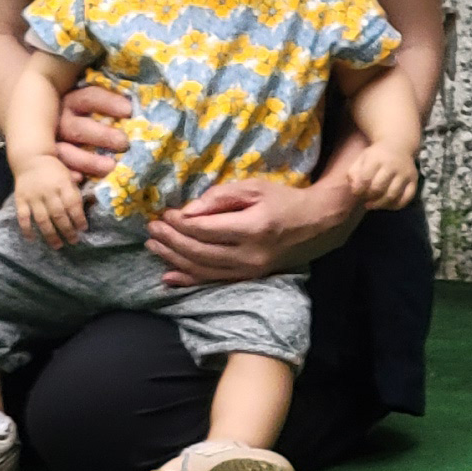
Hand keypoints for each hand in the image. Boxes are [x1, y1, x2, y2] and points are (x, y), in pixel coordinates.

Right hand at [10, 154, 86, 249]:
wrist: (30, 158)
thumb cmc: (53, 168)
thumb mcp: (68, 173)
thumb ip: (75, 188)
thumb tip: (88, 201)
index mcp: (62, 184)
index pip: (72, 204)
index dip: (79, 218)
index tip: (83, 229)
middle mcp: (48, 192)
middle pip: (59, 215)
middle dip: (67, 230)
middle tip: (73, 241)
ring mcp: (33, 197)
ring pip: (43, 219)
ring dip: (50, 234)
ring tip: (57, 245)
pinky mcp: (21, 201)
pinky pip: (23, 217)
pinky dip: (27, 229)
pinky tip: (32, 239)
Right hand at [52, 80, 133, 179]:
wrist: (56, 136)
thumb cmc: (94, 119)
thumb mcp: (97, 105)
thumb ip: (113, 106)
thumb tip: (136, 108)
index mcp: (72, 102)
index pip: (89, 98)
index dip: (108, 103)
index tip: (129, 111)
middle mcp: (58, 121)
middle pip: (77, 128)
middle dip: (102, 136)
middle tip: (123, 143)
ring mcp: (51, 143)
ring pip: (64, 151)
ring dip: (87, 161)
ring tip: (110, 167)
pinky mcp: (50, 162)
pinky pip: (56, 169)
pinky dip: (67, 174)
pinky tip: (79, 179)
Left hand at [144, 174, 354, 286]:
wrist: (320, 224)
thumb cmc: (285, 200)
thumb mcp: (255, 188)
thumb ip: (220, 197)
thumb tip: (187, 211)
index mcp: (253, 228)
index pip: (204, 229)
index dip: (179, 223)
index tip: (165, 213)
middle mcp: (250, 255)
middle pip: (198, 251)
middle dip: (170, 240)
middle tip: (152, 229)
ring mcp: (249, 271)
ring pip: (201, 269)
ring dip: (172, 258)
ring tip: (153, 245)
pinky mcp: (248, 278)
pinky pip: (212, 281)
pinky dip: (187, 280)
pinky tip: (167, 276)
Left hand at [330, 137, 420, 213]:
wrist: (399, 146)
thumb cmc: (375, 157)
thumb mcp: (361, 159)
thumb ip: (353, 174)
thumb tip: (355, 189)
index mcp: (376, 159)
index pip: (365, 179)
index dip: (358, 190)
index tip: (356, 192)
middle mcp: (393, 166)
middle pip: (378, 188)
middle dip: (368, 197)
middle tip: (365, 198)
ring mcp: (405, 174)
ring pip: (392, 195)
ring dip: (379, 204)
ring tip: (372, 204)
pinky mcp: (414, 181)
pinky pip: (406, 198)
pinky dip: (395, 206)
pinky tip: (386, 205)